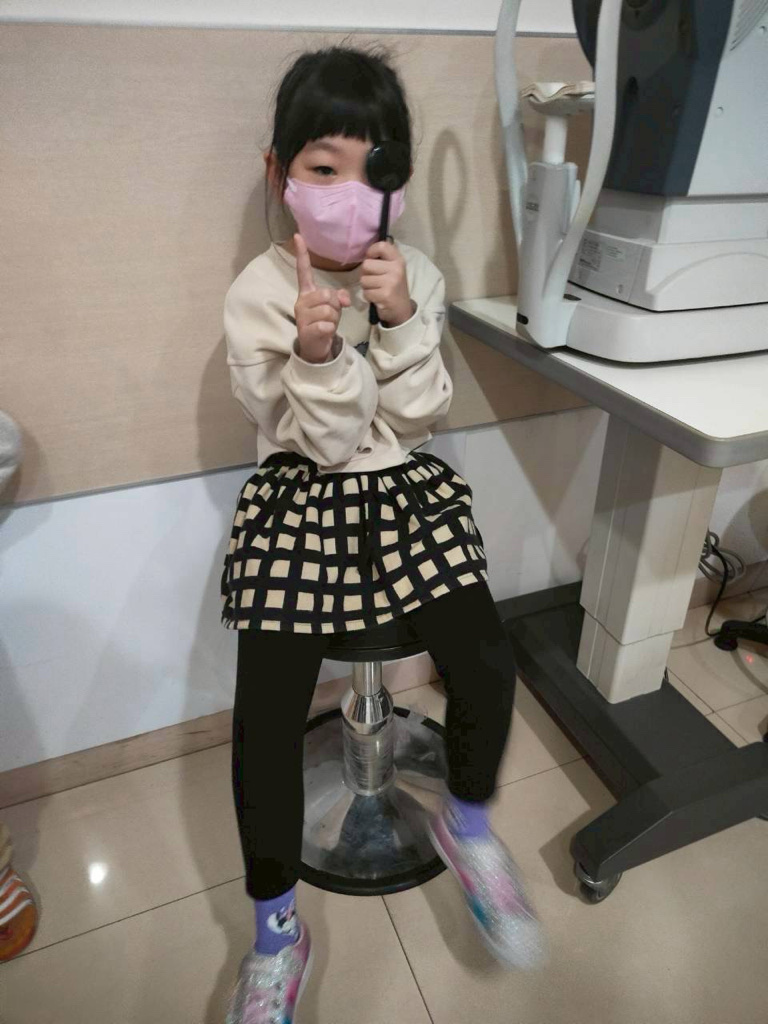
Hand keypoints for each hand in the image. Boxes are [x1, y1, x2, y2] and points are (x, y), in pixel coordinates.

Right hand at [294, 234, 350, 362]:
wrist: (315, 347)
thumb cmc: (323, 322)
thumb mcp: (334, 308)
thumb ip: (338, 297)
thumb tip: (343, 298)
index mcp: (306, 293)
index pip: (303, 271)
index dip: (302, 255)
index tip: (298, 236)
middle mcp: (301, 302)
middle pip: (326, 294)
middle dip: (335, 306)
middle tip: (331, 315)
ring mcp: (302, 316)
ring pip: (328, 310)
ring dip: (334, 319)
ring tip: (327, 324)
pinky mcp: (305, 330)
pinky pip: (326, 325)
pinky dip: (330, 329)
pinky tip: (325, 333)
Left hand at [361, 241, 413, 326]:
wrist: (401, 308)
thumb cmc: (393, 286)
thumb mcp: (392, 269)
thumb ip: (382, 259)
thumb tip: (366, 253)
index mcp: (398, 260)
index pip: (381, 246)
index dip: (371, 252)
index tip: (371, 259)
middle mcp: (396, 269)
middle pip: (366, 264)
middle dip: (366, 274)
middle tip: (374, 280)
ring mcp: (391, 282)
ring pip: (364, 279)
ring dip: (367, 286)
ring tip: (376, 289)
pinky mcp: (385, 295)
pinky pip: (366, 292)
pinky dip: (368, 296)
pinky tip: (377, 297)